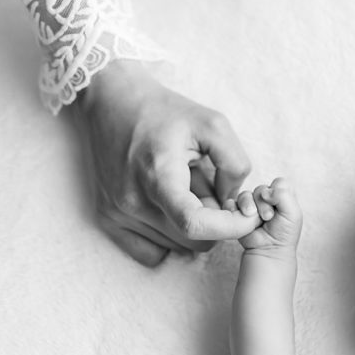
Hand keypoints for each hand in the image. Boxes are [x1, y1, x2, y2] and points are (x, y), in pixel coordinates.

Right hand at [71, 60, 258, 265]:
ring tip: (185, 191)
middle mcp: (132, 200)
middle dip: (215, 222)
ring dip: (192, 227)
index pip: (195, 225)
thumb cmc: (165, 112)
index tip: (247, 215)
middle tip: (212, 191)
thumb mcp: (213, 124)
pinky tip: (172, 211)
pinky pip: (151, 253)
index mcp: (158, 174)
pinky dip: (170, 239)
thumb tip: (233, 202)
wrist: (112, 101)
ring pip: (177, 247)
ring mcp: (117, 212)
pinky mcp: (107, 219)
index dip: (230, 227)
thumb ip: (234, 164)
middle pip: (194, 241)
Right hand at [228, 178, 302, 253]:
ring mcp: (251, 205)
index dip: (277, 192)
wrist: (269, 250)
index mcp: (282, 196)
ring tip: (256, 221)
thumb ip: (284, 195)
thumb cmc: (284, 233)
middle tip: (268, 218)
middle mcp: (266, 198)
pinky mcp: (238, 212)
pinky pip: (230, 203)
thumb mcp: (292, 213)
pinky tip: (241, 217)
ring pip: (244, 195)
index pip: (279, 183)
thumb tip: (265, 191)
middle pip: (261, 189)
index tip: (278, 207)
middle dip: (263, 204)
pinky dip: (234, 209)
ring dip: (249, 206)